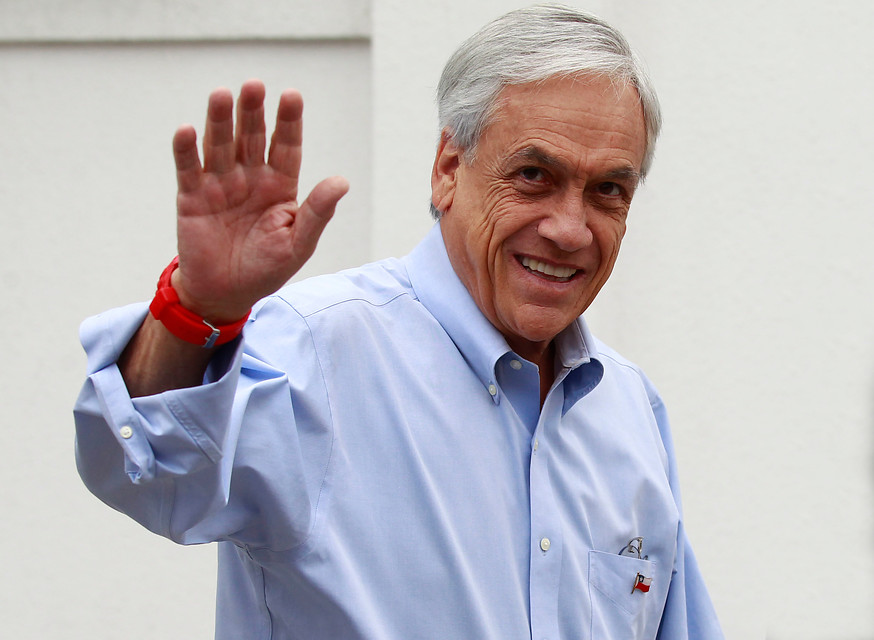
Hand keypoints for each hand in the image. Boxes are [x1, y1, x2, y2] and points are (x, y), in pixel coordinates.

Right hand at [171, 79, 348, 322]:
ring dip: (219, 121)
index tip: (291, 95)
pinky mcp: (192, 197)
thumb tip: (342, 181)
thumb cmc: (266, 268)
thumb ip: (317, 212)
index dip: (288, 122)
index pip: (286, 146)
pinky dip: (187, 150)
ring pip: (220, 146)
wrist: (226, 294)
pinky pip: (189, 169)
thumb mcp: (298, 243)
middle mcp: (250, 178)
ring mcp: (220, 185)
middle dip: (252, 112)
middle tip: (253, 86)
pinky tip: (187, 130)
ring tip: (222, 95)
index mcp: (279, 186)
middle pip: (252, 138)